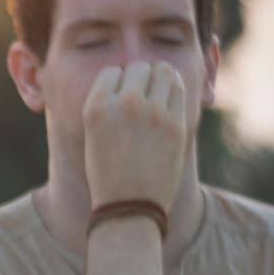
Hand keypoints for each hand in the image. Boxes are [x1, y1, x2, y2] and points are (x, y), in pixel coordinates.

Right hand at [80, 60, 188, 211]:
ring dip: (161, 79)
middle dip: (142, 79)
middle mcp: (124, 104)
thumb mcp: (94, 135)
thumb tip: (128, 76)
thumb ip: (108, 105)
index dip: (119, 83)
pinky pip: (179, 89)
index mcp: (97, 106)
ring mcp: (153, 113)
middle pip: (139, 67)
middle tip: (143, 98)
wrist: (129, 207)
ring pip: (163, 71)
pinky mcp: (176, 123)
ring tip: (159, 96)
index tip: (122, 99)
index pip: (113, 71)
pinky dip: (175, 92)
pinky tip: (169, 105)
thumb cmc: (108, 173)